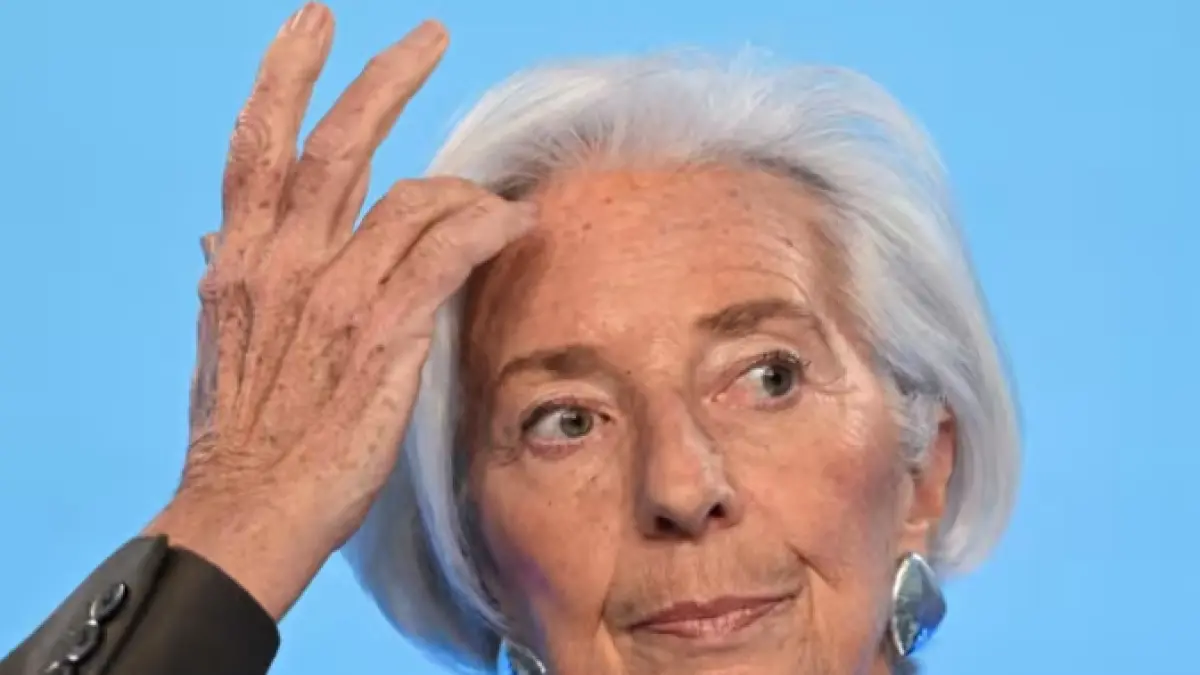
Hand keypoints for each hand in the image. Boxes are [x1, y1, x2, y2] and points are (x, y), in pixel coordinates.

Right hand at [145, 3, 533, 619]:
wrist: (248, 509)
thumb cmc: (244, 436)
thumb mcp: (222, 343)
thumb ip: (230, 278)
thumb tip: (219, 237)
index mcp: (244, 261)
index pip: (258, 146)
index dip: (286, 76)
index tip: (313, 25)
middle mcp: (286, 263)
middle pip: (339, 145)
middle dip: (386, 78)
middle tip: (430, 35)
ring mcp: (336, 294)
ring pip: (412, 201)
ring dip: (466, 191)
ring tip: (504, 199)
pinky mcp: (383, 333)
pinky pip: (446, 254)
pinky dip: (486, 229)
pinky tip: (516, 221)